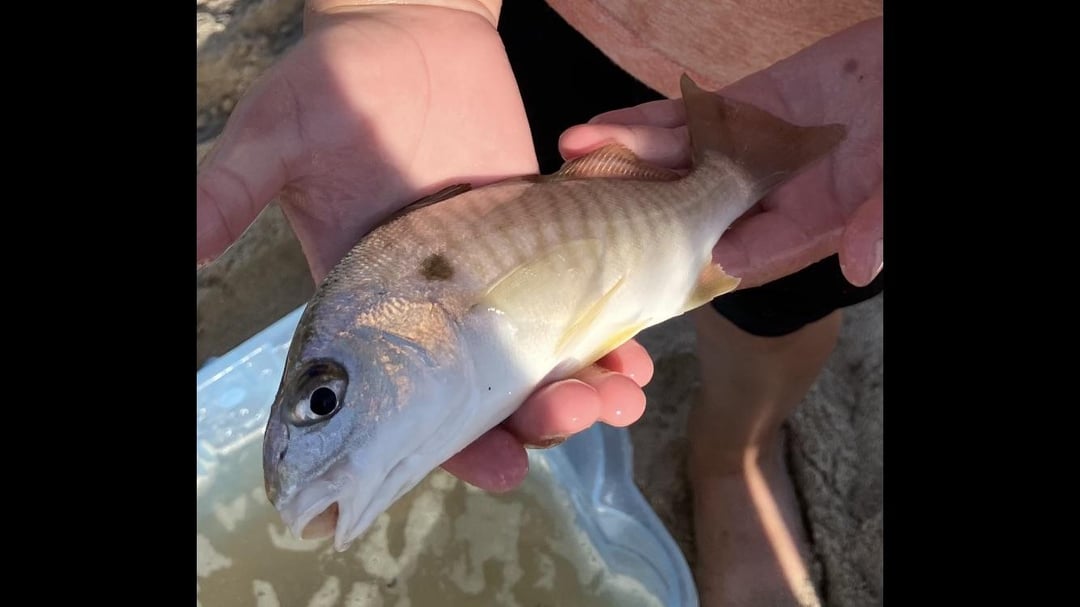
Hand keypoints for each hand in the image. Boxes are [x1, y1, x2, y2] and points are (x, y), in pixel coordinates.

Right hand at [196, 3, 651, 491]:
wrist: (409, 29)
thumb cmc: (337, 79)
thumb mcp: (278, 133)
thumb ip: (232, 190)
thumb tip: (181, 246)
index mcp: (374, 302)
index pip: (411, 398)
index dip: (452, 445)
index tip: (501, 471)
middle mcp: (437, 306)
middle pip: (489, 390)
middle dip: (535, 417)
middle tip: (574, 415)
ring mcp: (495, 275)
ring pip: (541, 354)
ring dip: (583, 386)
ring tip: (623, 396)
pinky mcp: (540, 238)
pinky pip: (580, 295)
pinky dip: (609, 328)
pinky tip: (638, 350)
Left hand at [558, 17, 882, 289]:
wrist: (910, 62)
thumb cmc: (906, 133)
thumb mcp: (898, 177)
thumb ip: (877, 219)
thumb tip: (860, 267)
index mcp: (808, 222)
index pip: (746, 252)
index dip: (700, 260)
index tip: (653, 268)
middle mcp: (770, 192)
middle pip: (693, 209)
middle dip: (639, 210)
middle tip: (585, 215)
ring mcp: (752, 145)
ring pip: (681, 160)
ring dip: (628, 159)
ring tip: (574, 157)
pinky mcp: (746, 103)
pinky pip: (692, 115)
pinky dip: (649, 119)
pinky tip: (605, 125)